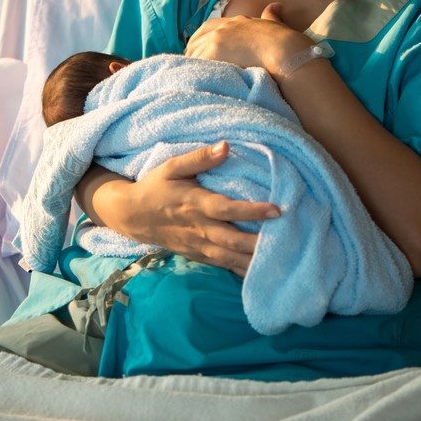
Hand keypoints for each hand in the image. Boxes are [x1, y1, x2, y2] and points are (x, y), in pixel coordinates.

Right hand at [92, 142, 279, 275]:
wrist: (131, 215)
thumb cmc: (155, 187)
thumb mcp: (172, 166)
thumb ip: (200, 157)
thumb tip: (225, 146)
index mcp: (196, 204)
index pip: (227, 209)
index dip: (252, 211)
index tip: (277, 210)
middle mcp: (199, 228)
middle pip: (233, 240)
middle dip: (260, 244)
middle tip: (288, 242)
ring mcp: (198, 245)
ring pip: (230, 258)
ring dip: (254, 262)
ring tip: (281, 262)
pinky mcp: (197, 256)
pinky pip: (222, 266)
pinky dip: (241, 271)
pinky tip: (260, 274)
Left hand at [186, 3, 310, 72]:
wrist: (286, 51)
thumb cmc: (285, 42)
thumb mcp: (275, 24)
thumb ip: (272, 15)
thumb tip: (277, 6)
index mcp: (237, 21)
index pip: (209, 27)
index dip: (200, 39)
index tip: (195, 50)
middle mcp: (225, 26)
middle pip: (197, 39)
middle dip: (191, 52)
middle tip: (189, 67)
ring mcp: (219, 37)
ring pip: (195, 51)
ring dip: (192, 64)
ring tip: (190, 78)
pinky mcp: (216, 49)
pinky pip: (198, 61)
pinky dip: (195, 70)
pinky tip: (195, 80)